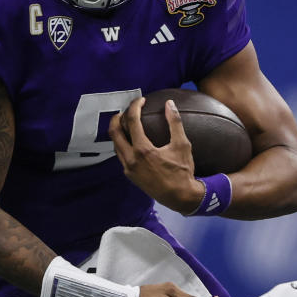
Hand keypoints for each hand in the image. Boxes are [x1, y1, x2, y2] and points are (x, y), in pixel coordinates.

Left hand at [109, 97, 204, 213]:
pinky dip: (123, 144)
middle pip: (114, 132)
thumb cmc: (182, 171)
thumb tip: (170, 104)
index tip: (141, 100)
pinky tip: (132, 142)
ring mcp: (129, 168)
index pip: (132, 122)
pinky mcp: (130, 175)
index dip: (134, 107)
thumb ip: (175, 122)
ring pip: (115, 145)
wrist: (180, 196)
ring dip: (118, 132)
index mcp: (143, 150)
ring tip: (126, 124)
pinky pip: (121, 155)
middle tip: (125, 111)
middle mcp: (131, 159)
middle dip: (117, 118)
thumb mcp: (182, 145)